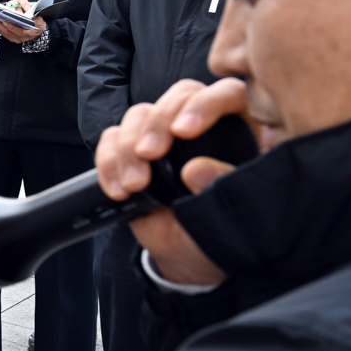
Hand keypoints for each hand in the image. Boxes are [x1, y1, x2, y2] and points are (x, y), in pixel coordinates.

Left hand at [0, 15, 45, 44]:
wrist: (39, 31)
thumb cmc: (38, 22)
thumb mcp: (39, 16)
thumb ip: (32, 13)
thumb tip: (26, 8)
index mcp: (29, 33)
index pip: (19, 31)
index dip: (12, 27)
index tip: (5, 21)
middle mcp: (21, 38)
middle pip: (8, 33)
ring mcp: (16, 39)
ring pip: (4, 33)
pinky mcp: (11, 38)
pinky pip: (2, 33)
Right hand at [95, 78, 254, 286]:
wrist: (191, 255)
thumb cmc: (222, 230)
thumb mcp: (230, 212)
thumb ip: (220, 187)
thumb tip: (196, 171)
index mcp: (242, 130)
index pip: (227, 94)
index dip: (205, 104)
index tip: (185, 131)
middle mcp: (202, 124)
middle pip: (179, 96)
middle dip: (158, 123)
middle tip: (150, 155)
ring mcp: (166, 136)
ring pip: (141, 114)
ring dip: (129, 146)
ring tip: (134, 184)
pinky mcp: (134, 150)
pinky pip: (112, 139)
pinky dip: (108, 161)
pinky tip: (118, 188)